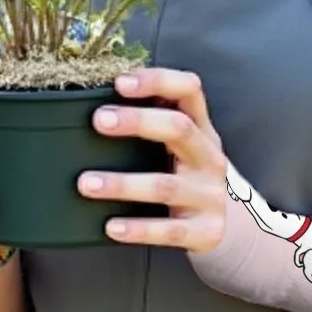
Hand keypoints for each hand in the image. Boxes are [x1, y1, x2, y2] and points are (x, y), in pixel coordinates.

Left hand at [78, 67, 228, 251]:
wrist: (226, 226)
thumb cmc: (184, 172)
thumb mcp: (178, 143)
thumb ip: (149, 120)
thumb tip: (86, 100)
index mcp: (201, 126)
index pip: (189, 89)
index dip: (157, 80)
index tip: (120, 82)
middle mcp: (209, 156)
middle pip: (179, 128)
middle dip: (138, 122)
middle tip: (98, 121)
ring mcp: (211, 195)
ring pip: (165, 185)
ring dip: (122, 184)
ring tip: (85, 183)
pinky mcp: (207, 231)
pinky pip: (170, 231)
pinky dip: (139, 229)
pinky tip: (111, 227)